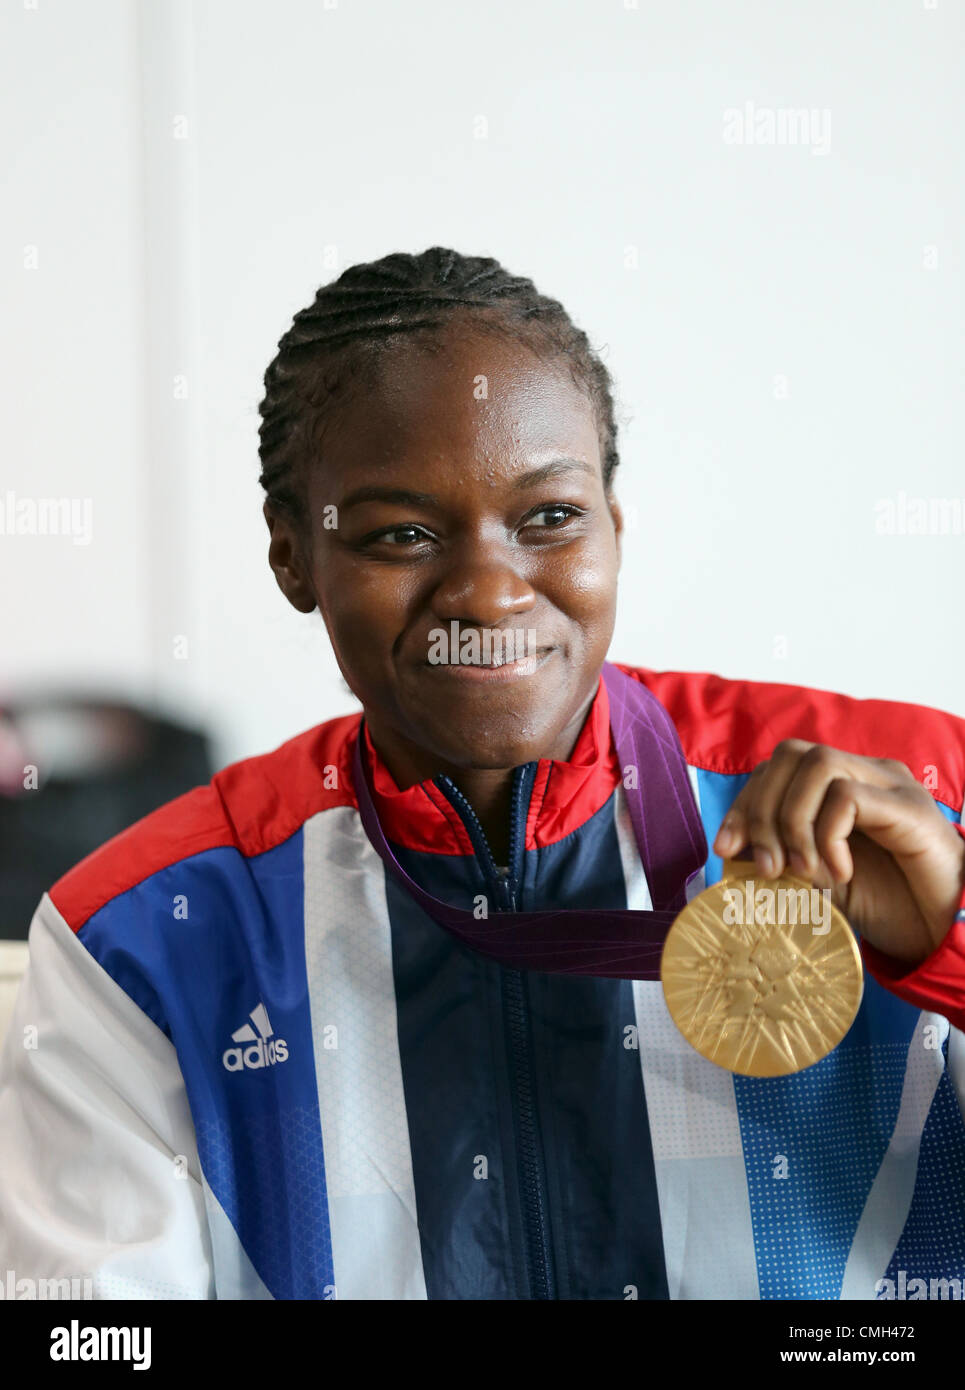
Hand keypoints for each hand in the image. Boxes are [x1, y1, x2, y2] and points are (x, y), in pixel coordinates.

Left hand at [711, 739, 964, 965]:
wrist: (942, 933)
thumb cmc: (886, 905)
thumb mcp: (819, 879)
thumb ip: (782, 857)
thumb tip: (733, 851)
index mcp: (839, 785)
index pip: (777, 768)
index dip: (745, 804)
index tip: (727, 849)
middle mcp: (865, 773)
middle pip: (791, 754)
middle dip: (761, 809)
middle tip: (763, 867)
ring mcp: (890, 785)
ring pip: (818, 764)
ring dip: (792, 820)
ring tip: (799, 870)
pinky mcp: (910, 807)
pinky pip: (849, 797)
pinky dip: (828, 836)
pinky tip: (837, 873)